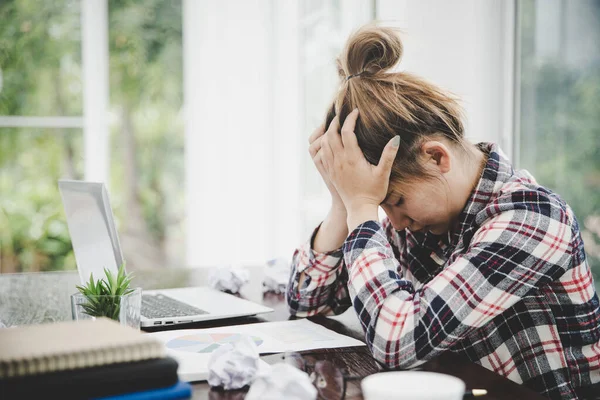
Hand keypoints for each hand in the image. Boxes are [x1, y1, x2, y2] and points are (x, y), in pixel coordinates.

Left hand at [320, 109, 399, 226]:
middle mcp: (340, 161)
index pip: (347, 132)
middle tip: (342, 115)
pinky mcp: (330, 172)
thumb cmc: (374, 192)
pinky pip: (322, 153)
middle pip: (331, 134)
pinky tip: (331, 141)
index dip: (350, 119)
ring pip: (324, 143)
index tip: (356, 112)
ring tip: (336, 125)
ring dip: (328, 132)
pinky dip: (324, 143)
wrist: (359, 208)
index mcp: (352, 158)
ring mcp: (333, 167)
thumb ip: (389, 154)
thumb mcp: (384, 173)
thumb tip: (396, 138)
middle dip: (335, 122)